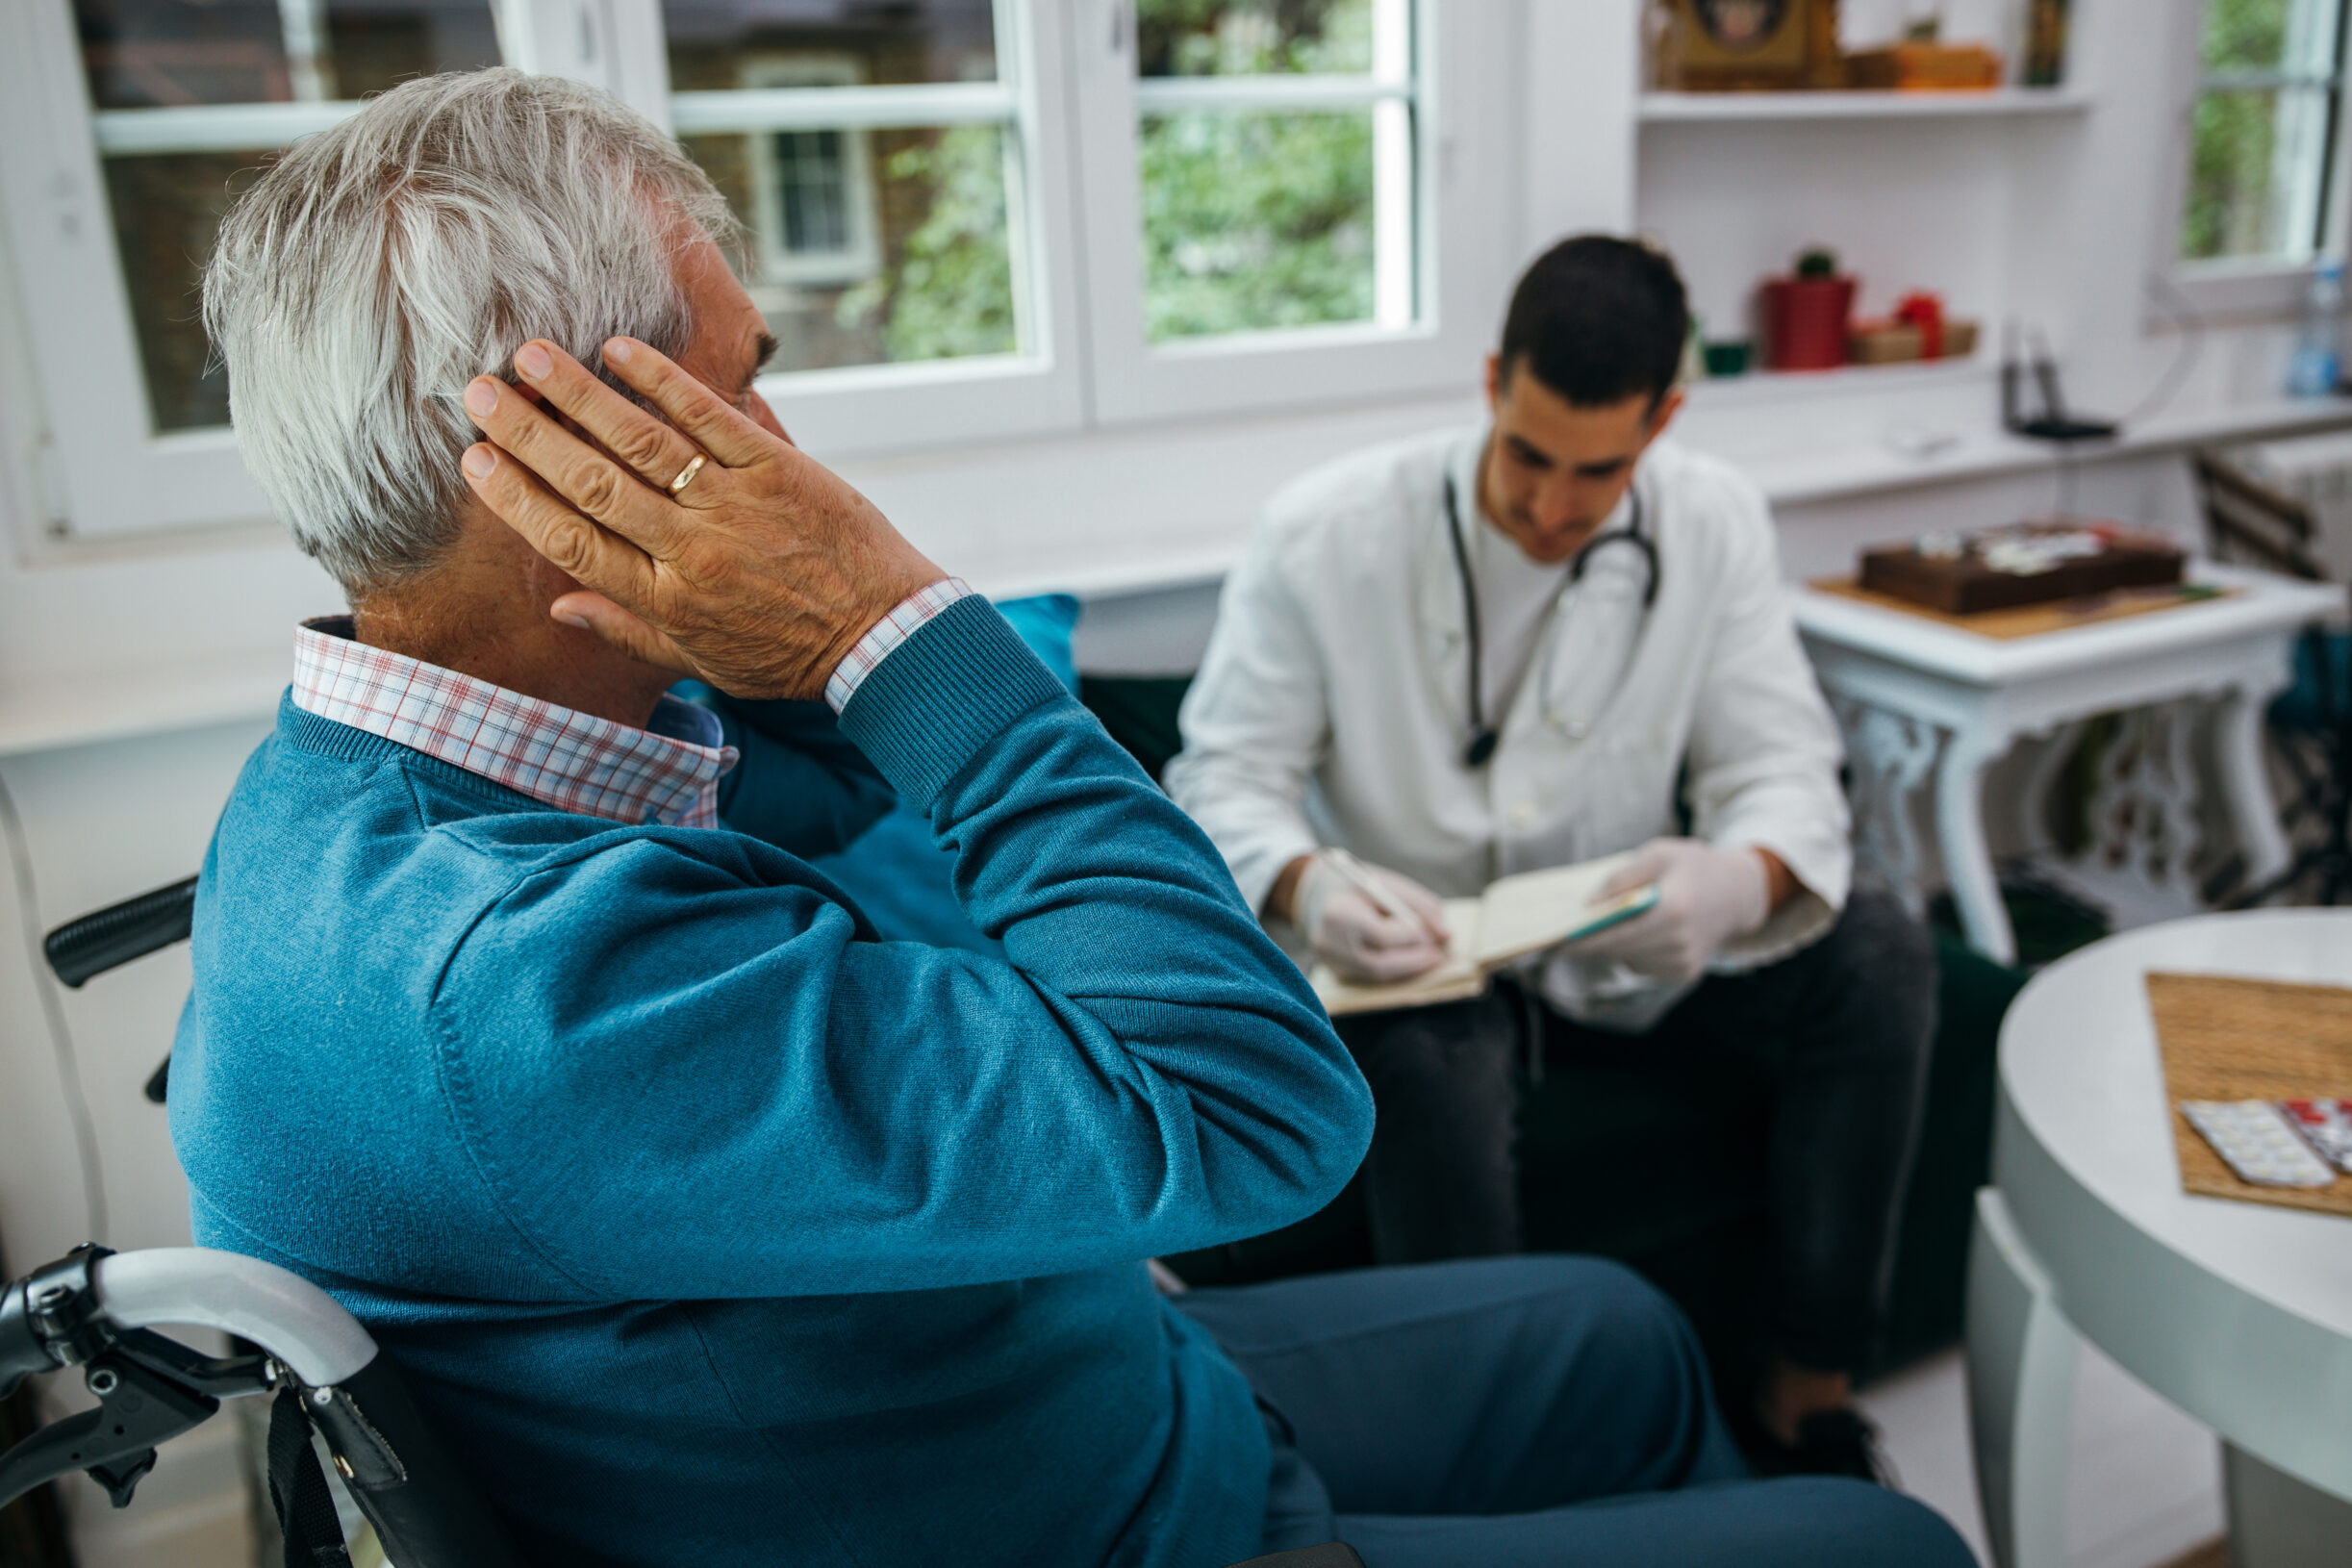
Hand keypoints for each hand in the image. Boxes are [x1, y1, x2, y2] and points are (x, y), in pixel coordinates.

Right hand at [459, 336, 942, 700]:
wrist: (882, 636)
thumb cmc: (790, 655)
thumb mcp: (704, 662)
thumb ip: (628, 630)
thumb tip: (558, 605)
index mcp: (665, 601)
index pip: (573, 543)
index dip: (518, 500)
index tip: (474, 461)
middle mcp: (691, 551)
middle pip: (592, 485)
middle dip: (529, 436)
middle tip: (478, 393)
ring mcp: (735, 506)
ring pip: (642, 443)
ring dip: (581, 396)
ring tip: (531, 356)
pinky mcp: (778, 469)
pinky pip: (712, 418)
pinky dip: (665, 381)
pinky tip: (621, 349)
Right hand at [1295, 852, 1451, 984]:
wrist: (1316, 893)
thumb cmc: (1358, 885)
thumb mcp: (1389, 884)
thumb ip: (1421, 906)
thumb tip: (1446, 935)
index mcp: (1338, 912)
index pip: (1381, 935)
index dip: (1412, 939)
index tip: (1436, 937)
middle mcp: (1328, 941)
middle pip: (1378, 964)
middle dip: (1414, 961)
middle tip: (1439, 956)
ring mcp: (1328, 960)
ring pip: (1376, 974)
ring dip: (1407, 969)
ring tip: (1429, 959)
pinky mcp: (1333, 970)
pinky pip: (1369, 977)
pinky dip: (1393, 971)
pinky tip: (1409, 962)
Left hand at [1567, 838, 1770, 984]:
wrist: (1739, 893)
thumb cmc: (1695, 866)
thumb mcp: (1658, 853)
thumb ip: (1622, 877)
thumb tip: (1589, 904)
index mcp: (1673, 909)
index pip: (1615, 933)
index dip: (1581, 940)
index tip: (1552, 940)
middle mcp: (1678, 942)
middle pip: (1616, 950)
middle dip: (1588, 942)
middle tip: (1558, 935)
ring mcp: (1683, 963)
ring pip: (1627, 959)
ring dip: (1612, 946)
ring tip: (1596, 928)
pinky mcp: (1684, 974)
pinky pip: (1642, 965)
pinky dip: (1632, 951)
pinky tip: (1635, 932)